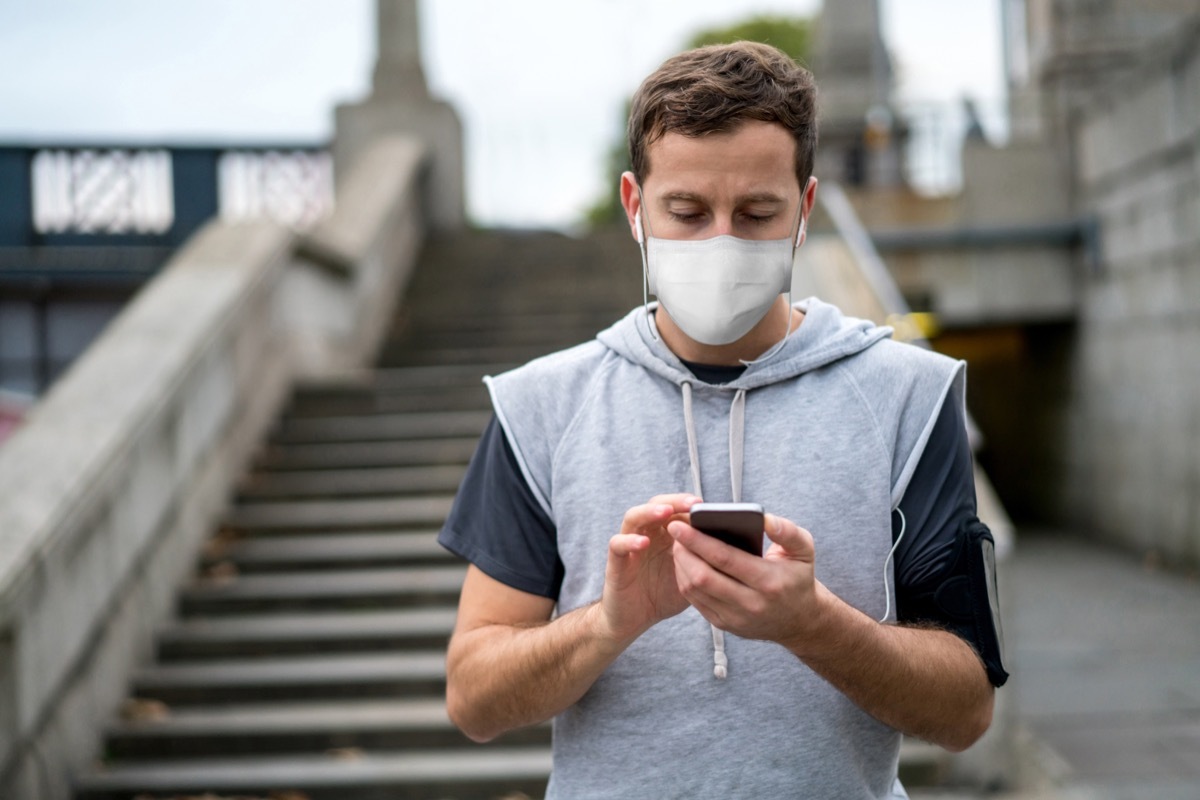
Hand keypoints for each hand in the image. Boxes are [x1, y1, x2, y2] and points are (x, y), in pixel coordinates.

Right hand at [600, 493, 699, 641]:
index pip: (676, 508)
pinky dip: (629, 541)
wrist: (634, 619)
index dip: (689, 504)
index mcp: (666, 535)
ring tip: (666, 513)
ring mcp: (629, 545)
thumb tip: (736, 552)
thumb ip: (704, 560)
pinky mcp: (616, 562)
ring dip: (649, 512)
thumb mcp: (692, 576)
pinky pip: (618, 545)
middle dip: (674, 501)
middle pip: (656, 505)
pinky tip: (643, 542)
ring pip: (633, 517)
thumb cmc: (664, 594)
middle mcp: (646, 534)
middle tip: (693, 504)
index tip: (707, 505)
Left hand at [669, 512, 824, 647]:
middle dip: (683, 551)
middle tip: (674, 531)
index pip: (725, 559)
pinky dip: (685, 580)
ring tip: (678, 544)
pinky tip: (684, 564)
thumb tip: (763, 518)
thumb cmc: (798, 577)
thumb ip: (786, 531)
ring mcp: (735, 618)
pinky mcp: (725, 625)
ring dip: (680, 565)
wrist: (800, 621)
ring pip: (695, 590)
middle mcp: (751, 604)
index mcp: (769, 582)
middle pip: (703, 577)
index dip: (697, 540)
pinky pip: (696, 601)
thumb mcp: (804, 550)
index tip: (679, 524)